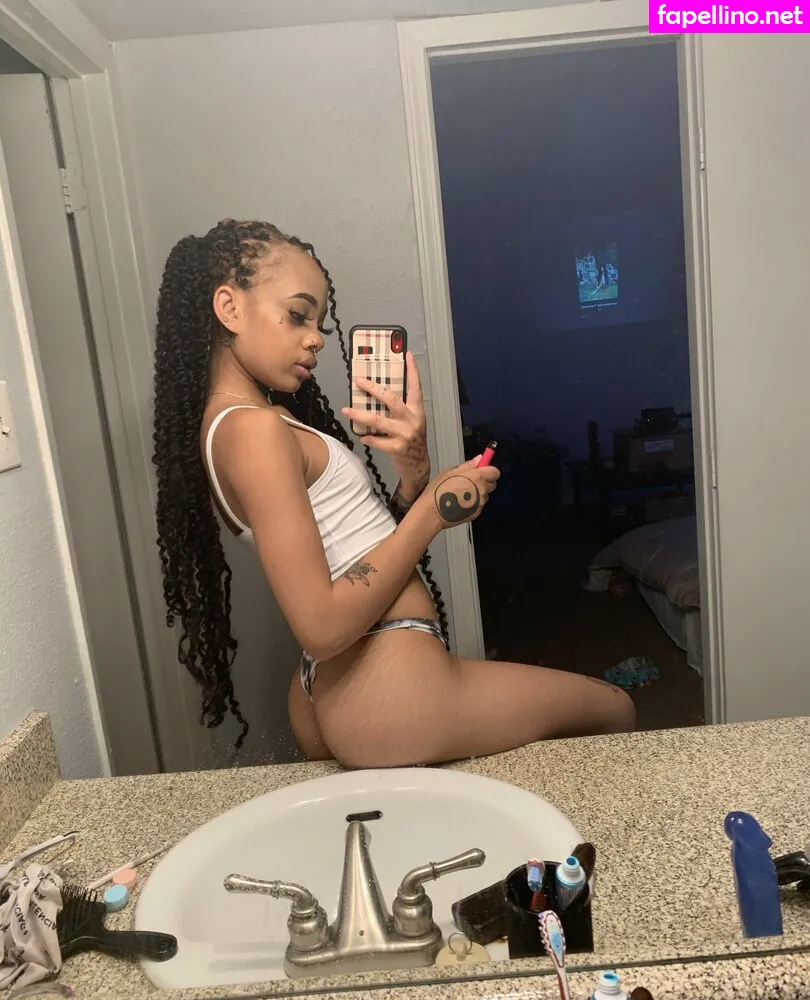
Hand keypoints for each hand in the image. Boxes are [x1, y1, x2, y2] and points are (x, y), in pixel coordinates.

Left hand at [342, 352, 428, 488]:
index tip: (407, 355)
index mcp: (417, 411)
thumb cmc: (412, 440)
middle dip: (373, 388)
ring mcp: (405, 434)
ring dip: (359, 415)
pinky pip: (376, 440)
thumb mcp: (412, 421)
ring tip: (346, 410)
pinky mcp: (397, 448)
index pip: (416, 387)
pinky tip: (362, 436)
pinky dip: (367, 438)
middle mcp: (412, 420)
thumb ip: (400, 409)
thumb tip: (379, 394)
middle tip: (358, 380)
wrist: (418, 465)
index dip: (412, 370)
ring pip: (378, 420)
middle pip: (391, 399)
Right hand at [420, 456, 499, 529]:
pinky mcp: (476, 513)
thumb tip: (479, 459)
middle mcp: (482, 490)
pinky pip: (478, 505)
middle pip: (492, 484)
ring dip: (478, 493)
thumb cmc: (438, 491)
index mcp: (477, 477)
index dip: (488, 470)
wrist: (433, 512)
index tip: (481, 470)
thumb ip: (468, 465)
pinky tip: (460, 503)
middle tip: (470, 482)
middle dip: (484, 482)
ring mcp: (480, 503)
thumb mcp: (450, 472)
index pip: (495, 472)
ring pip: (484, 495)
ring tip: (461, 494)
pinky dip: (473, 503)